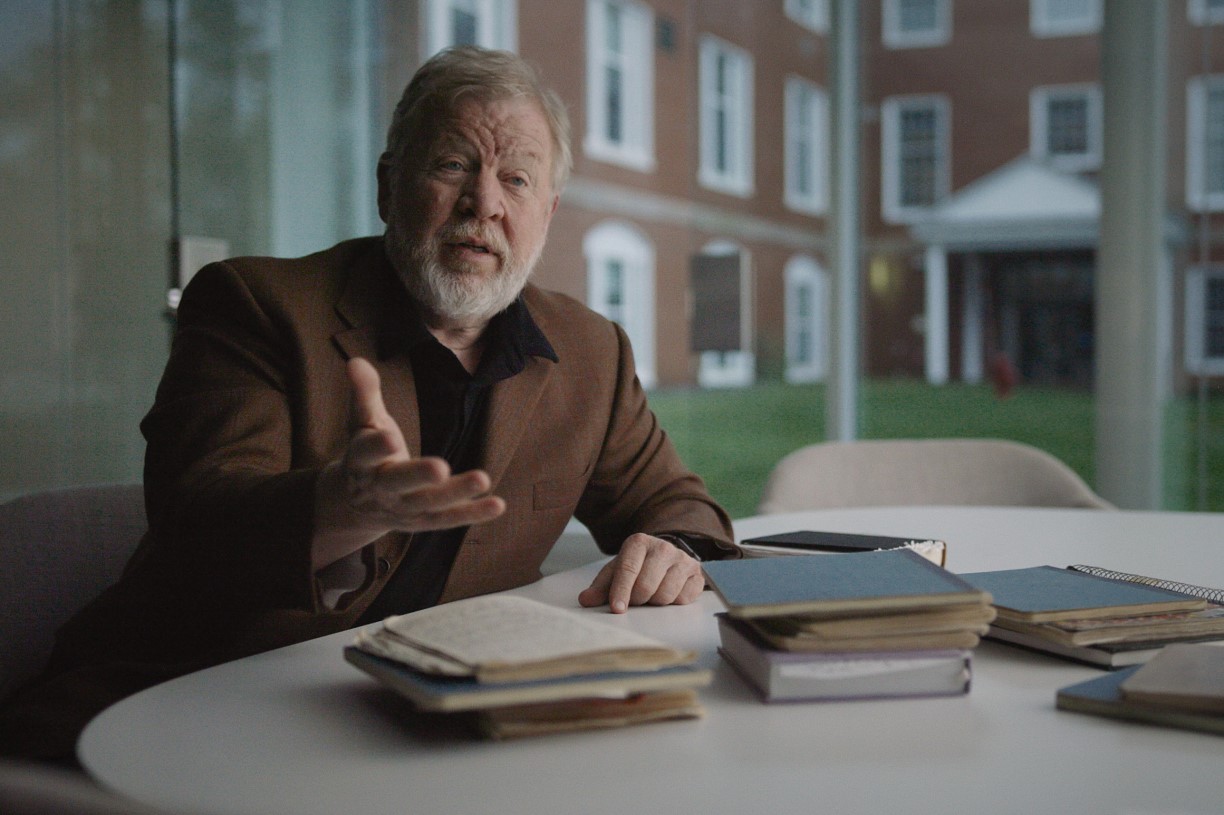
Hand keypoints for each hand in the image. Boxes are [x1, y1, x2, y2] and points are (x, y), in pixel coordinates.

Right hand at [311, 358, 504, 569]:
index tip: (388, 437)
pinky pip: (449, 519)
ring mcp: (403, 509)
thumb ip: (364, 393)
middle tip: (441, 468)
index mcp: (361, 463)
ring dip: (456, 493)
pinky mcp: (424, 521)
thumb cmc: (365, 454)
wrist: (356, 505)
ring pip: (429, 503)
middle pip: (398, 483)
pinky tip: (497, 504)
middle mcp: (381, 489)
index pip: (365, 454)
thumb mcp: (361, 423)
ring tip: (483, 479)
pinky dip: (473, 513)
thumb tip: (356, 361)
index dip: (375, 447)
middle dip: (418, 475)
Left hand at [578, 533, 704, 613]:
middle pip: (646, 586)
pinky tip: (668, 594)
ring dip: (654, 603)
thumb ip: (601, 586)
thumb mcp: (616, 572)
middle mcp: (663, 547)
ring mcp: (683, 560)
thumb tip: (585, 600)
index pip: (628, 569)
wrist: (666, 558)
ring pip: (665, 595)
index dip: (621, 591)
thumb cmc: (637, 567)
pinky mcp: (698, 574)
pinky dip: (673, 603)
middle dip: (637, 599)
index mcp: (639, 543)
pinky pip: (684, 599)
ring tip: (651, 595)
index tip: (617, 608)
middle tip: (635, 600)